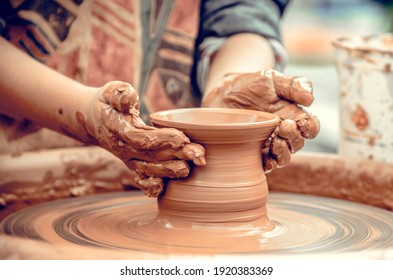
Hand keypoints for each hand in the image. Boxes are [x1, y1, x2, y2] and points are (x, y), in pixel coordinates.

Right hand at [85, 81, 205, 196]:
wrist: (92, 120)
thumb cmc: (107, 102)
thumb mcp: (110, 91)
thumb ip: (120, 94)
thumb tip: (129, 98)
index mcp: (118, 130)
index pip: (142, 138)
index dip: (162, 139)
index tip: (182, 136)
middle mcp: (123, 148)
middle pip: (152, 156)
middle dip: (177, 156)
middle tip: (199, 155)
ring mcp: (128, 159)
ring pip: (150, 169)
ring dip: (171, 171)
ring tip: (191, 168)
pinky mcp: (134, 164)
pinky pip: (142, 179)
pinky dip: (153, 187)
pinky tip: (167, 188)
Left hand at [202, 69, 318, 172]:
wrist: (221, 94)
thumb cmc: (249, 86)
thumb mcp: (271, 79)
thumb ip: (293, 84)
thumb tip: (310, 98)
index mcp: (292, 115)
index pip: (310, 127)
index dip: (310, 127)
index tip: (302, 121)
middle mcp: (282, 133)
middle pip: (298, 143)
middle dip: (294, 137)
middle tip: (284, 126)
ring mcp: (268, 144)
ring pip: (283, 157)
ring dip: (283, 152)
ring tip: (276, 141)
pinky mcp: (252, 153)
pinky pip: (264, 165)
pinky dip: (268, 164)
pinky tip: (267, 159)